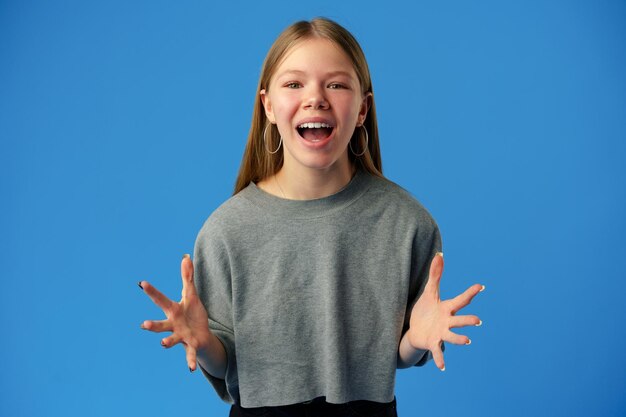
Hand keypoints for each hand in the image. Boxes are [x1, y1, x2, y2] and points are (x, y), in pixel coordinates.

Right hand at [139, 254, 210, 371]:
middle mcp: (173, 325)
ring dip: (167, 341)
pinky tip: (191, 369)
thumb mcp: (192, 295)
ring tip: (162, 344)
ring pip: (171, 339)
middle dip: (153, 325)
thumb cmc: (192, 314)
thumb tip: (186, 257)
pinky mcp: (191, 346)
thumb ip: (188, 277)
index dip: (152, 291)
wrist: (201, 336)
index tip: (142, 283)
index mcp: (173, 310)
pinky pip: (190, 354)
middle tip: (144, 324)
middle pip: (161, 324)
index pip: (161, 300)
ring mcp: (181, 336)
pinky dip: (190, 361)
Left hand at [407, 253, 482, 370]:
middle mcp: (447, 322)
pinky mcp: (433, 342)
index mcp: (447, 308)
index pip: (460, 299)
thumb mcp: (429, 292)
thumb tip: (439, 254)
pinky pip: (438, 351)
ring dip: (459, 339)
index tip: (481, 286)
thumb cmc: (426, 310)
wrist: (416, 329)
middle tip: (478, 321)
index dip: (470, 293)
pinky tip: (442, 367)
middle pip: (460, 320)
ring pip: (452, 336)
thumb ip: (435, 274)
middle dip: (468, 321)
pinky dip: (440, 359)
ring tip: (467, 340)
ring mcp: (441, 333)